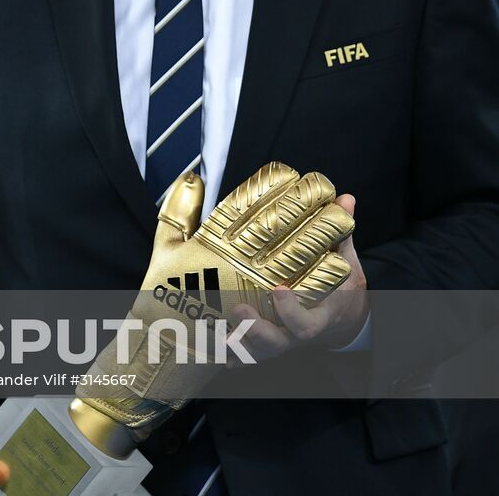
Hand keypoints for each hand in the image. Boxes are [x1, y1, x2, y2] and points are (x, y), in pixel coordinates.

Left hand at [229, 194, 368, 363]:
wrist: (341, 324)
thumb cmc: (338, 292)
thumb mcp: (345, 266)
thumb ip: (340, 236)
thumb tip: (344, 200)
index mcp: (315, 317)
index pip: (305, 323)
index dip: (290, 311)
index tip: (278, 288)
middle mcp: (293, 335)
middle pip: (275, 344)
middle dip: (256, 331)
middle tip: (239, 309)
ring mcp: (276, 344)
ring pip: (254, 353)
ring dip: (235, 343)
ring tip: (218, 328)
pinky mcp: (261, 348)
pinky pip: (242, 358)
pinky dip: (228, 356)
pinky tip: (212, 348)